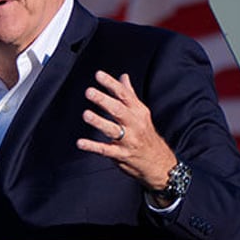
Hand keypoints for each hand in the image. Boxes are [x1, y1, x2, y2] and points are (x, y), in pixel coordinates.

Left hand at [76, 71, 176, 194]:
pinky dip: (92, 146)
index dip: (111, 84)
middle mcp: (134, 124)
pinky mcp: (121, 155)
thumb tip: (123, 76)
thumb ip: (129, 95)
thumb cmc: (145, 135)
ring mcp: (128, 140)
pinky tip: (80, 143)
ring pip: (113, 129)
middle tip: (89, 92)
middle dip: (104, 100)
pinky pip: (105, 150)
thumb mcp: (141, 113)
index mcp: (138, 111)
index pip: (124, 95)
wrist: (160, 163)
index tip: (98, 75)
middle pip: (118, 110)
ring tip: (86, 114)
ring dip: (99, 122)